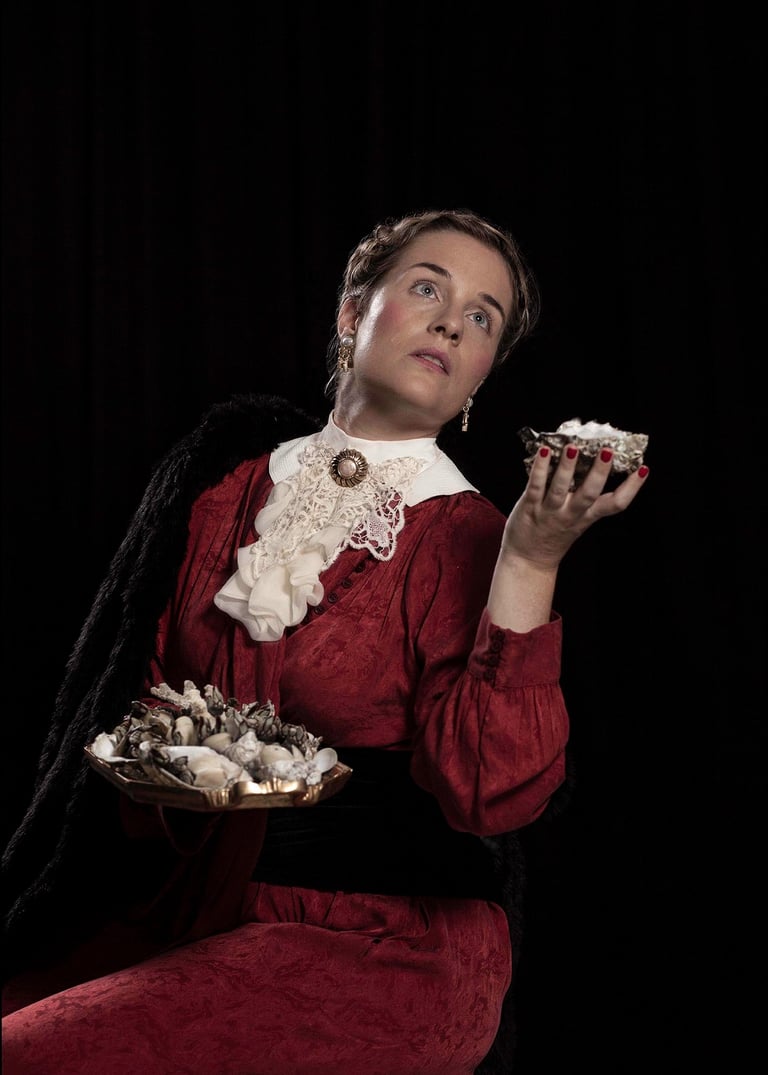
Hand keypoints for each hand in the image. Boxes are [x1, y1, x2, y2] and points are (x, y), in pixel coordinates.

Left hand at [501, 445, 648, 570]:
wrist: (529, 560)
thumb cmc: (555, 533)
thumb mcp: (578, 519)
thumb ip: (586, 496)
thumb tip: (594, 460)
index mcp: (588, 516)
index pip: (615, 505)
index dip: (631, 488)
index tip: (643, 469)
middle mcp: (571, 514)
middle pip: (589, 494)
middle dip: (599, 472)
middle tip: (608, 451)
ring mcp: (550, 512)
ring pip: (560, 489)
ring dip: (567, 467)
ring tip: (573, 448)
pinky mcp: (529, 507)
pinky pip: (535, 486)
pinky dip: (539, 469)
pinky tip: (544, 451)